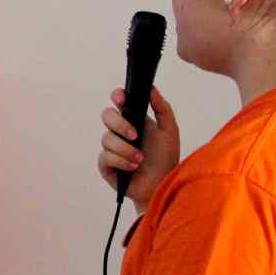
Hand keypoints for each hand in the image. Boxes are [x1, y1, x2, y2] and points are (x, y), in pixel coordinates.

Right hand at [97, 86, 179, 212]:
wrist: (161, 186)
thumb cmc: (166, 159)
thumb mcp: (169, 131)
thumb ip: (162, 108)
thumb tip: (150, 88)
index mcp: (133, 120)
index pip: (119, 101)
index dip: (117, 97)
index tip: (121, 99)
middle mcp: (119, 131)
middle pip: (107, 115)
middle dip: (120, 124)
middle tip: (135, 135)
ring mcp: (111, 148)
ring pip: (107, 138)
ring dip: (126, 149)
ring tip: (140, 159)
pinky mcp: (106, 164)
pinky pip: (106, 156)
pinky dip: (121, 161)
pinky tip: (133, 167)